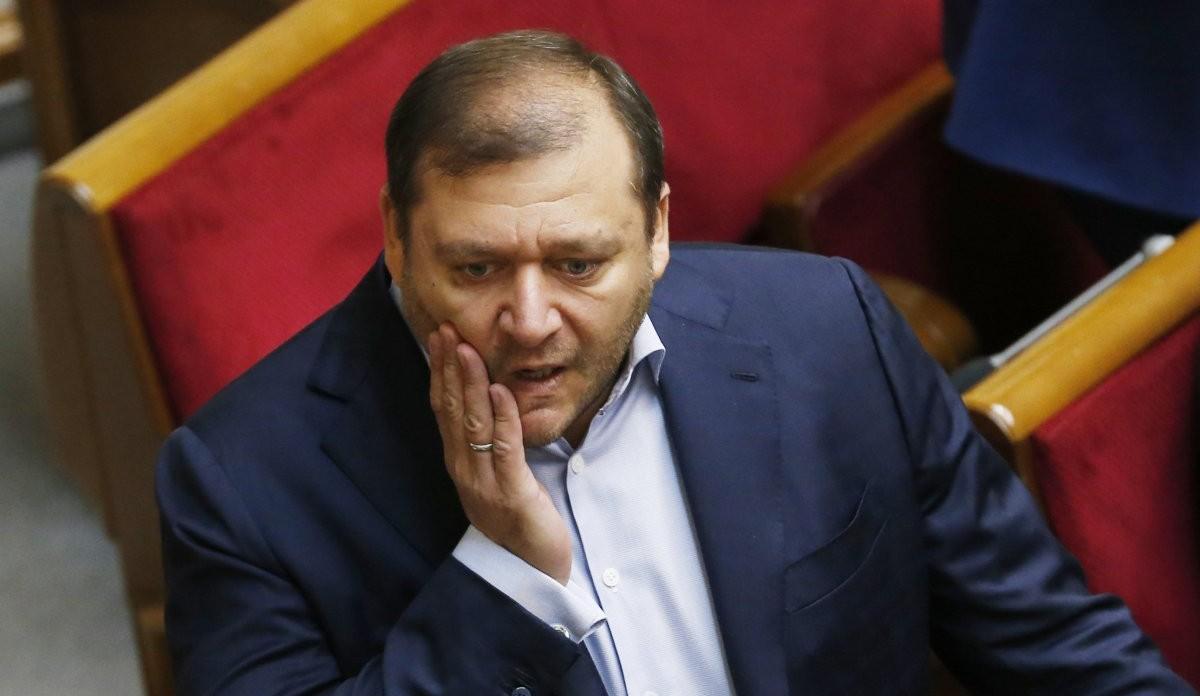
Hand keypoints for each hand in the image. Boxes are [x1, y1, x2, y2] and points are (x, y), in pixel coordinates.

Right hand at [428, 324, 572, 584]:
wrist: (529, 576)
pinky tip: (500, 391)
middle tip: (448, 330)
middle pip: (451, 410)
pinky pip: (505, 449)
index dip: (441, 371)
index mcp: (460, 464)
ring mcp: (484, 482)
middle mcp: (465, 470)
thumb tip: (489, 402)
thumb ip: (490, 444)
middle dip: (450, 368)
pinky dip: (502, 418)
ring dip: (471, 384)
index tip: (440, 336)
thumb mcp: (497, 477)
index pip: (443, 409)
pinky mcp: (511, 494)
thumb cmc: (518, 524)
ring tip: (470, 349)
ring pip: (473, 424)